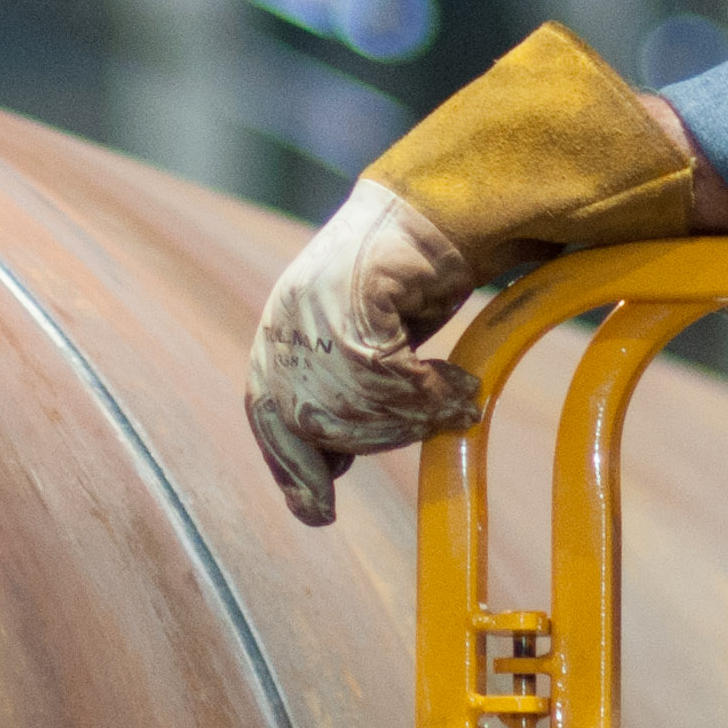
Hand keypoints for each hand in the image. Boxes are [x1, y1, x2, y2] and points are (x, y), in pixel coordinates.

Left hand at [243, 178, 485, 523]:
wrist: (426, 212)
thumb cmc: (398, 283)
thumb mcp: (356, 350)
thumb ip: (335, 398)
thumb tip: (332, 468)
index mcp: (275, 342)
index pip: (268, 420)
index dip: (292, 470)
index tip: (317, 514)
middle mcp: (285, 329)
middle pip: (315, 421)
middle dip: (370, 438)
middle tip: (419, 426)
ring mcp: (316, 313)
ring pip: (354, 403)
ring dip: (409, 414)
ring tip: (450, 399)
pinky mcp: (357, 300)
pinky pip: (389, 373)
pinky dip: (431, 391)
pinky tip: (459, 386)